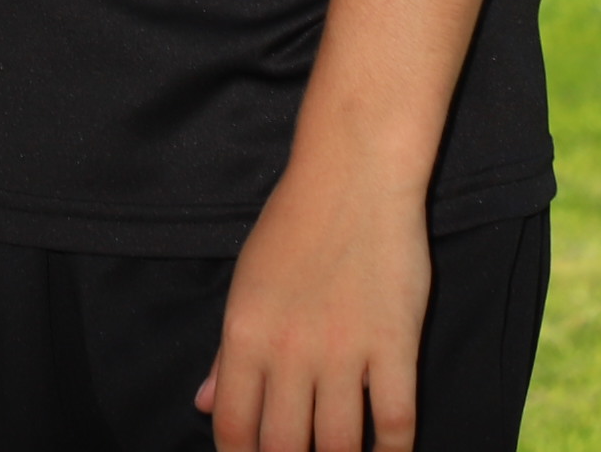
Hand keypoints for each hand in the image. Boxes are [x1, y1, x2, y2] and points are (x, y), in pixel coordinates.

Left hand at [197, 159, 431, 451]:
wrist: (353, 177)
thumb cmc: (293, 225)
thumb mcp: (246, 284)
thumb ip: (227, 353)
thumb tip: (204, 405)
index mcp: (244, 335)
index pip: (234, 427)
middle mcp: (289, 352)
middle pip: (284, 447)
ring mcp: (344, 352)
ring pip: (339, 446)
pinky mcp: (396, 347)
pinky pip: (396, 423)